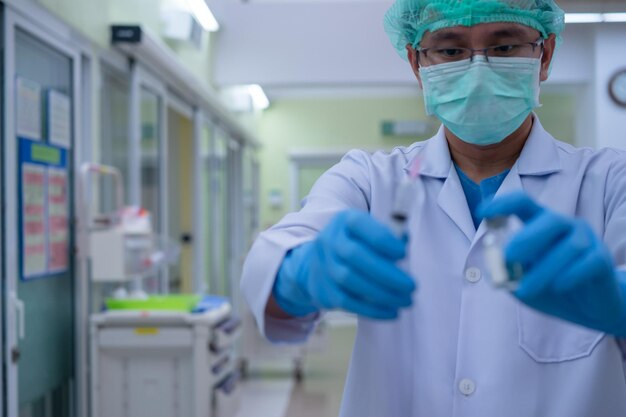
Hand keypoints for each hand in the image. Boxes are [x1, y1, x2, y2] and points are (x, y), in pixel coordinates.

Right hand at [272, 210, 415, 319]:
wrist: (320, 263)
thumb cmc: (357, 244)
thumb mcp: (370, 230)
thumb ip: (389, 234)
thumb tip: (404, 241)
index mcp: (345, 220)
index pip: (359, 225)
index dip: (382, 240)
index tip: (403, 254)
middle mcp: (330, 240)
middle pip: (354, 255)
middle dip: (386, 273)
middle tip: (411, 286)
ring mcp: (324, 265)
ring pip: (350, 280)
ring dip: (382, 294)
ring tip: (405, 301)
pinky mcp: (325, 289)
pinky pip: (347, 301)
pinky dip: (371, 309)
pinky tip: (391, 311)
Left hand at [480, 192, 625, 335]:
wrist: (588, 309)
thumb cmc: (550, 287)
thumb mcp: (521, 281)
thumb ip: (506, 272)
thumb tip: (492, 266)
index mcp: (540, 224)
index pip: (522, 203)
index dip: (502, 204)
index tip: (481, 212)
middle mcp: (564, 227)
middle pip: (550, 219)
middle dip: (527, 238)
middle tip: (509, 257)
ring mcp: (586, 240)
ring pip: (569, 246)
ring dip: (545, 269)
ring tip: (527, 290)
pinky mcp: (601, 260)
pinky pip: (589, 262)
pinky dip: (571, 275)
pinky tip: (558, 286)